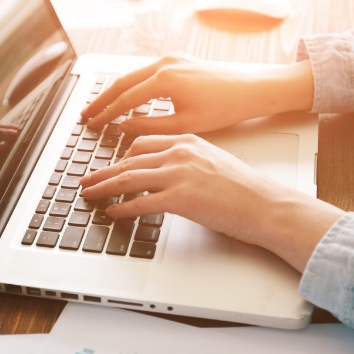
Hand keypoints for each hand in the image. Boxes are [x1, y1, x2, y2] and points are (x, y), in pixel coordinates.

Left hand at [80, 134, 342, 270]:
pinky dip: (122, 208)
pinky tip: (112, 212)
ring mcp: (179, 175)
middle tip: (87, 180)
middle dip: (104, 172)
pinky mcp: (180, 199)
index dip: (121, 157)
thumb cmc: (245, 190)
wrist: (266, 204)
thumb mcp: (213, 163)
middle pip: (129, 161)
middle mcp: (180, 153)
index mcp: (188, 141)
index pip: (143, 144)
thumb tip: (168, 176)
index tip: (109, 165)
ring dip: (104, 188)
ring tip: (90, 195)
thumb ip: (188, 163)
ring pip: (129, 179)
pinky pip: (140, 202)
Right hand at [81, 52, 314, 135]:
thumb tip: (122, 128)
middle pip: (122, 82)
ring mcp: (171, 58)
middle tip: (86, 115)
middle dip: (102, 100)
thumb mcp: (184, 125)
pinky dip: (132, 86)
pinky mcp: (178, 60)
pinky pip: (146, 72)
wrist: (253, 88)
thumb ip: (149, 126)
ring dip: (115, 92)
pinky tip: (126, 99)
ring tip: (101, 108)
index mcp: (165, 79)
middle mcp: (165, 63)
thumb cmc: (225, 108)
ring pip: (133, 75)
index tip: (92, 125)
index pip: (124, 98)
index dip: (105, 114)